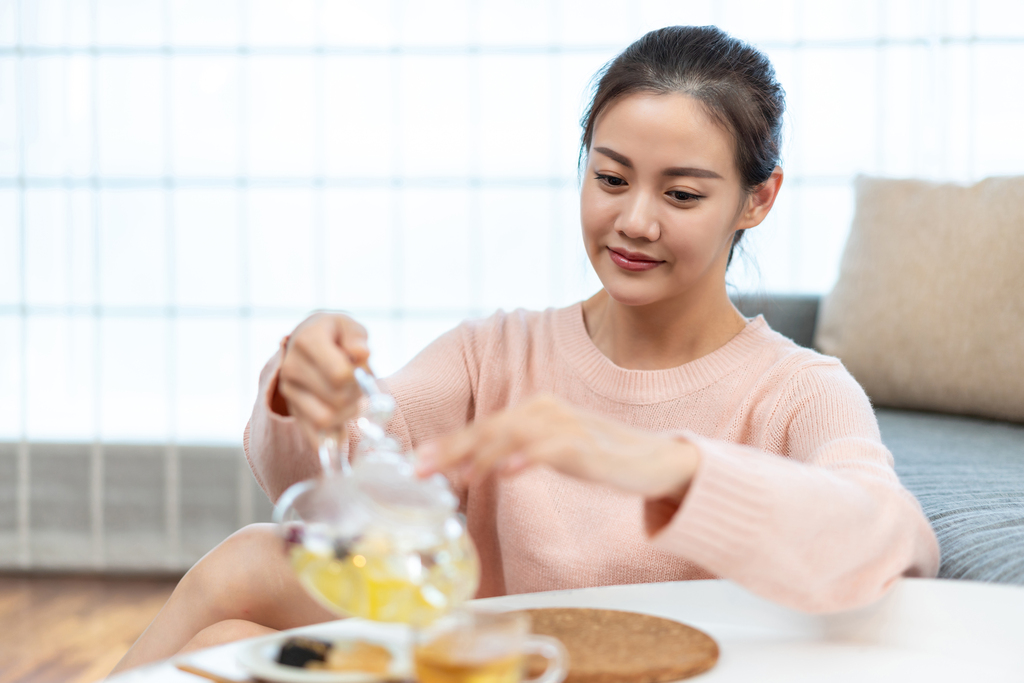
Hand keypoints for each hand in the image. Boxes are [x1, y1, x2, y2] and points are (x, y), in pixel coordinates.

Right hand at [275, 312, 370, 447]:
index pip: (340, 374)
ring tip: (350, 397)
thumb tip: (362, 353)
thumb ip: (356, 337)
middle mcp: (291, 366)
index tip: (360, 367)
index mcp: (307, 340)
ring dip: (348, 412)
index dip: (359, 376)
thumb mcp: (348, 325)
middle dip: (357, 393)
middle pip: (337, 398)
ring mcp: (289, 390)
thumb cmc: (334, 334)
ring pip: (325, 419)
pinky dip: (332, 436)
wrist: (307, 342)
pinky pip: (313, 436)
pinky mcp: (292, 409)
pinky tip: (343, 428)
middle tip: (359, 383)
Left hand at [415, 394, 699, 501]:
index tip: (416, 463)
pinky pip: (553, 450)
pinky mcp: (589, 447)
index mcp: (535, 410)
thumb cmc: (603, 457)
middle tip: (420, 469)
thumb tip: (471, 469)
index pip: (482, 426)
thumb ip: (515, 454)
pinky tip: (506, 471)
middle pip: (490, 428)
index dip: (447, 443)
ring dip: (479, 455)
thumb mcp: (552, 452)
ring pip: (514, 436)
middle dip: (451, 449)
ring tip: (453, 476)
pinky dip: (528, 458)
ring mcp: (569, 427)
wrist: (660, 460)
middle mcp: (547, 412)